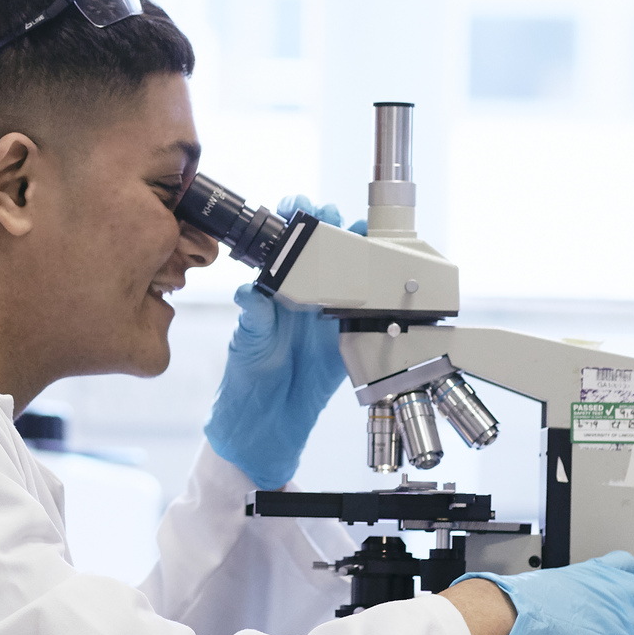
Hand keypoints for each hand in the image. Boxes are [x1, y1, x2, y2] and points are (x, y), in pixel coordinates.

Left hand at [203, 196, 355, 489]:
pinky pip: (367, 315)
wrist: (266, 429)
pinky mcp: (348, 341)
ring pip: (351, 276)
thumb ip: (254, 319)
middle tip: (342, 220)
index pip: (286, 246)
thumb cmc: (247, 382)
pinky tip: (386, 283)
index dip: (296, 220)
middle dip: (336, 227)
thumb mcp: (248, 346)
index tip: (302, 206)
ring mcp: (329, 318)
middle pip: (325, 252)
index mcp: (276, 291)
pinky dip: (379, 298)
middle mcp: (304, 298)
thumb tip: (251, 292)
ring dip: (362, 256)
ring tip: (369, 240)